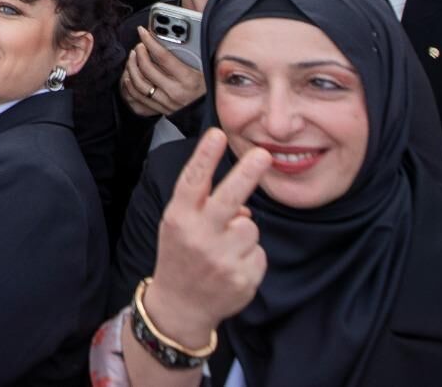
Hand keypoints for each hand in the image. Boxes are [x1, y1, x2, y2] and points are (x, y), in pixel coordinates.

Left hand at [121, 28, 205, 118]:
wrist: (215, 114)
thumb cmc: (213, 88)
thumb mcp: (209, 67)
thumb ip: (197, 48)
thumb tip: (191, 22)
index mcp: (189, 79)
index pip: (163, 56)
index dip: (150, 41)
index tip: (143, 32)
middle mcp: (175, 92)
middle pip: (147, 69)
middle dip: (139, 52)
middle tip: (139, 44)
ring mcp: (167, 103)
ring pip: (139, 84)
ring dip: (132, 67)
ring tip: (133, 57)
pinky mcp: (161, 110)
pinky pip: (138, 98)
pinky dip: (130, 85)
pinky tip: (130, 76)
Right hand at [143, 129, 269, 347]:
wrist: (180, 306)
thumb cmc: (180, 255)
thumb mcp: (178, 225)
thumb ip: (203, 206)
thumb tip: (243, 204)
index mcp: (179, 218)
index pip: (193, 182)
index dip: (205, 156)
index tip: (217, 134)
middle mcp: (199, 237)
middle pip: (228, 199)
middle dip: (247, 174)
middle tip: (264, 154)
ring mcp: (221, 260)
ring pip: (250, 226)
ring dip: (243, 233)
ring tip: (224, 249)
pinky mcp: (242, 278)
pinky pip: (258, 251)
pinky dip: (249, 256)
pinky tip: (231, 267)